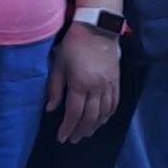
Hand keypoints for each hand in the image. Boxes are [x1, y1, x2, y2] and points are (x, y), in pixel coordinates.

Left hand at [47, 26, 121, 144]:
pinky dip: (108, 114)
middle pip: (90, 117)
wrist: (97, 27)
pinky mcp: (116, 80)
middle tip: (73, 139)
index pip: (74, 113)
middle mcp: (97, 87)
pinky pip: (114, 103)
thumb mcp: (59, 64)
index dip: (68, 128)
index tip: (62, 138)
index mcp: (81, 83)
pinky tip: (102, 120)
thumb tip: (51, 109)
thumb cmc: (73, 44)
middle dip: (81, 130)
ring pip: (104, 112)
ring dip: (95, 126)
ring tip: (86, 133)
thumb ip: (55, 88)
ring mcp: (109, 84)